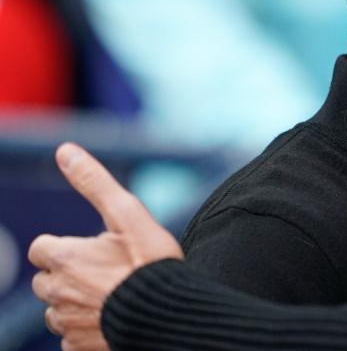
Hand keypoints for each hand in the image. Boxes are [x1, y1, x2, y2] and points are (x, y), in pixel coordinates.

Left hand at [27, 143, 182, 350]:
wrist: (168, 314)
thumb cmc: (150, 262)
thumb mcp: (128, 214)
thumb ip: (94, 182)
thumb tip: (65, 150)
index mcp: (64, 258)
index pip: (43, 248)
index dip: (65, 247)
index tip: (91, 249)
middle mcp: (57, 292)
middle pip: (46, 281)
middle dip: (67, 275)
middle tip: (105, 272)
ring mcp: (66, 323)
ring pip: (57, 310)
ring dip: (75, 302)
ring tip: (111, 296)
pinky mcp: (78, 347)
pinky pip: (70, 337)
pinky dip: (85, 328)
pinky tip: (111, 319)